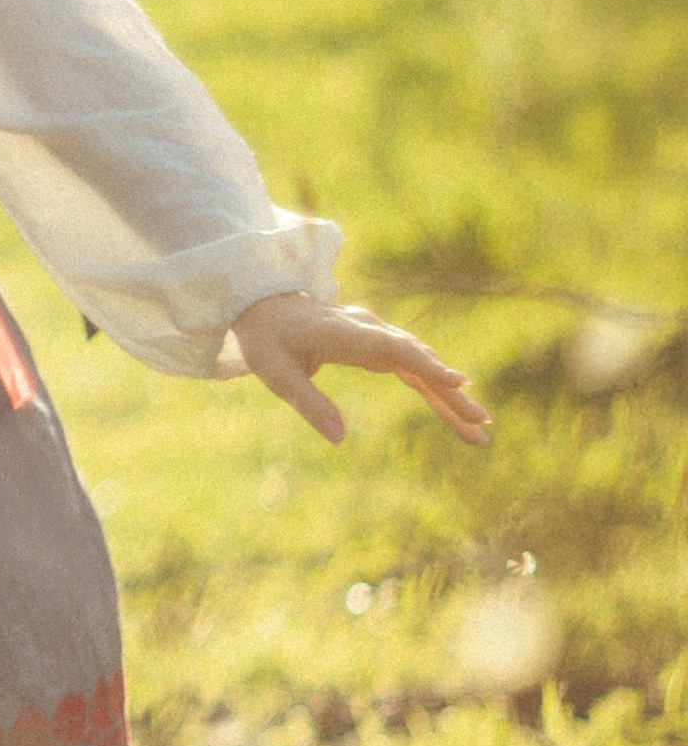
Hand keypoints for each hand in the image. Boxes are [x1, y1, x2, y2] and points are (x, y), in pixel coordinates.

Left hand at [230, 291, 489, 447]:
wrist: (264, 305)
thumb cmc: (266, 339)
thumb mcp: (276, 374)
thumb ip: (308, 403)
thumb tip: (339, 439)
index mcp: (344, 333)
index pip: (394, 348)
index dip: (426, 364)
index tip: (457, 381)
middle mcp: (369, 330)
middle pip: (418, 361)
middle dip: (452, 394)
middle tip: (483, 425)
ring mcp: (377, 336)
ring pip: (422, 367)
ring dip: (450, 397)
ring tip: (479, 430)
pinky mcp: (378, 346)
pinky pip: (412, 369)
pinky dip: (434, 389)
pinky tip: (456, 411)